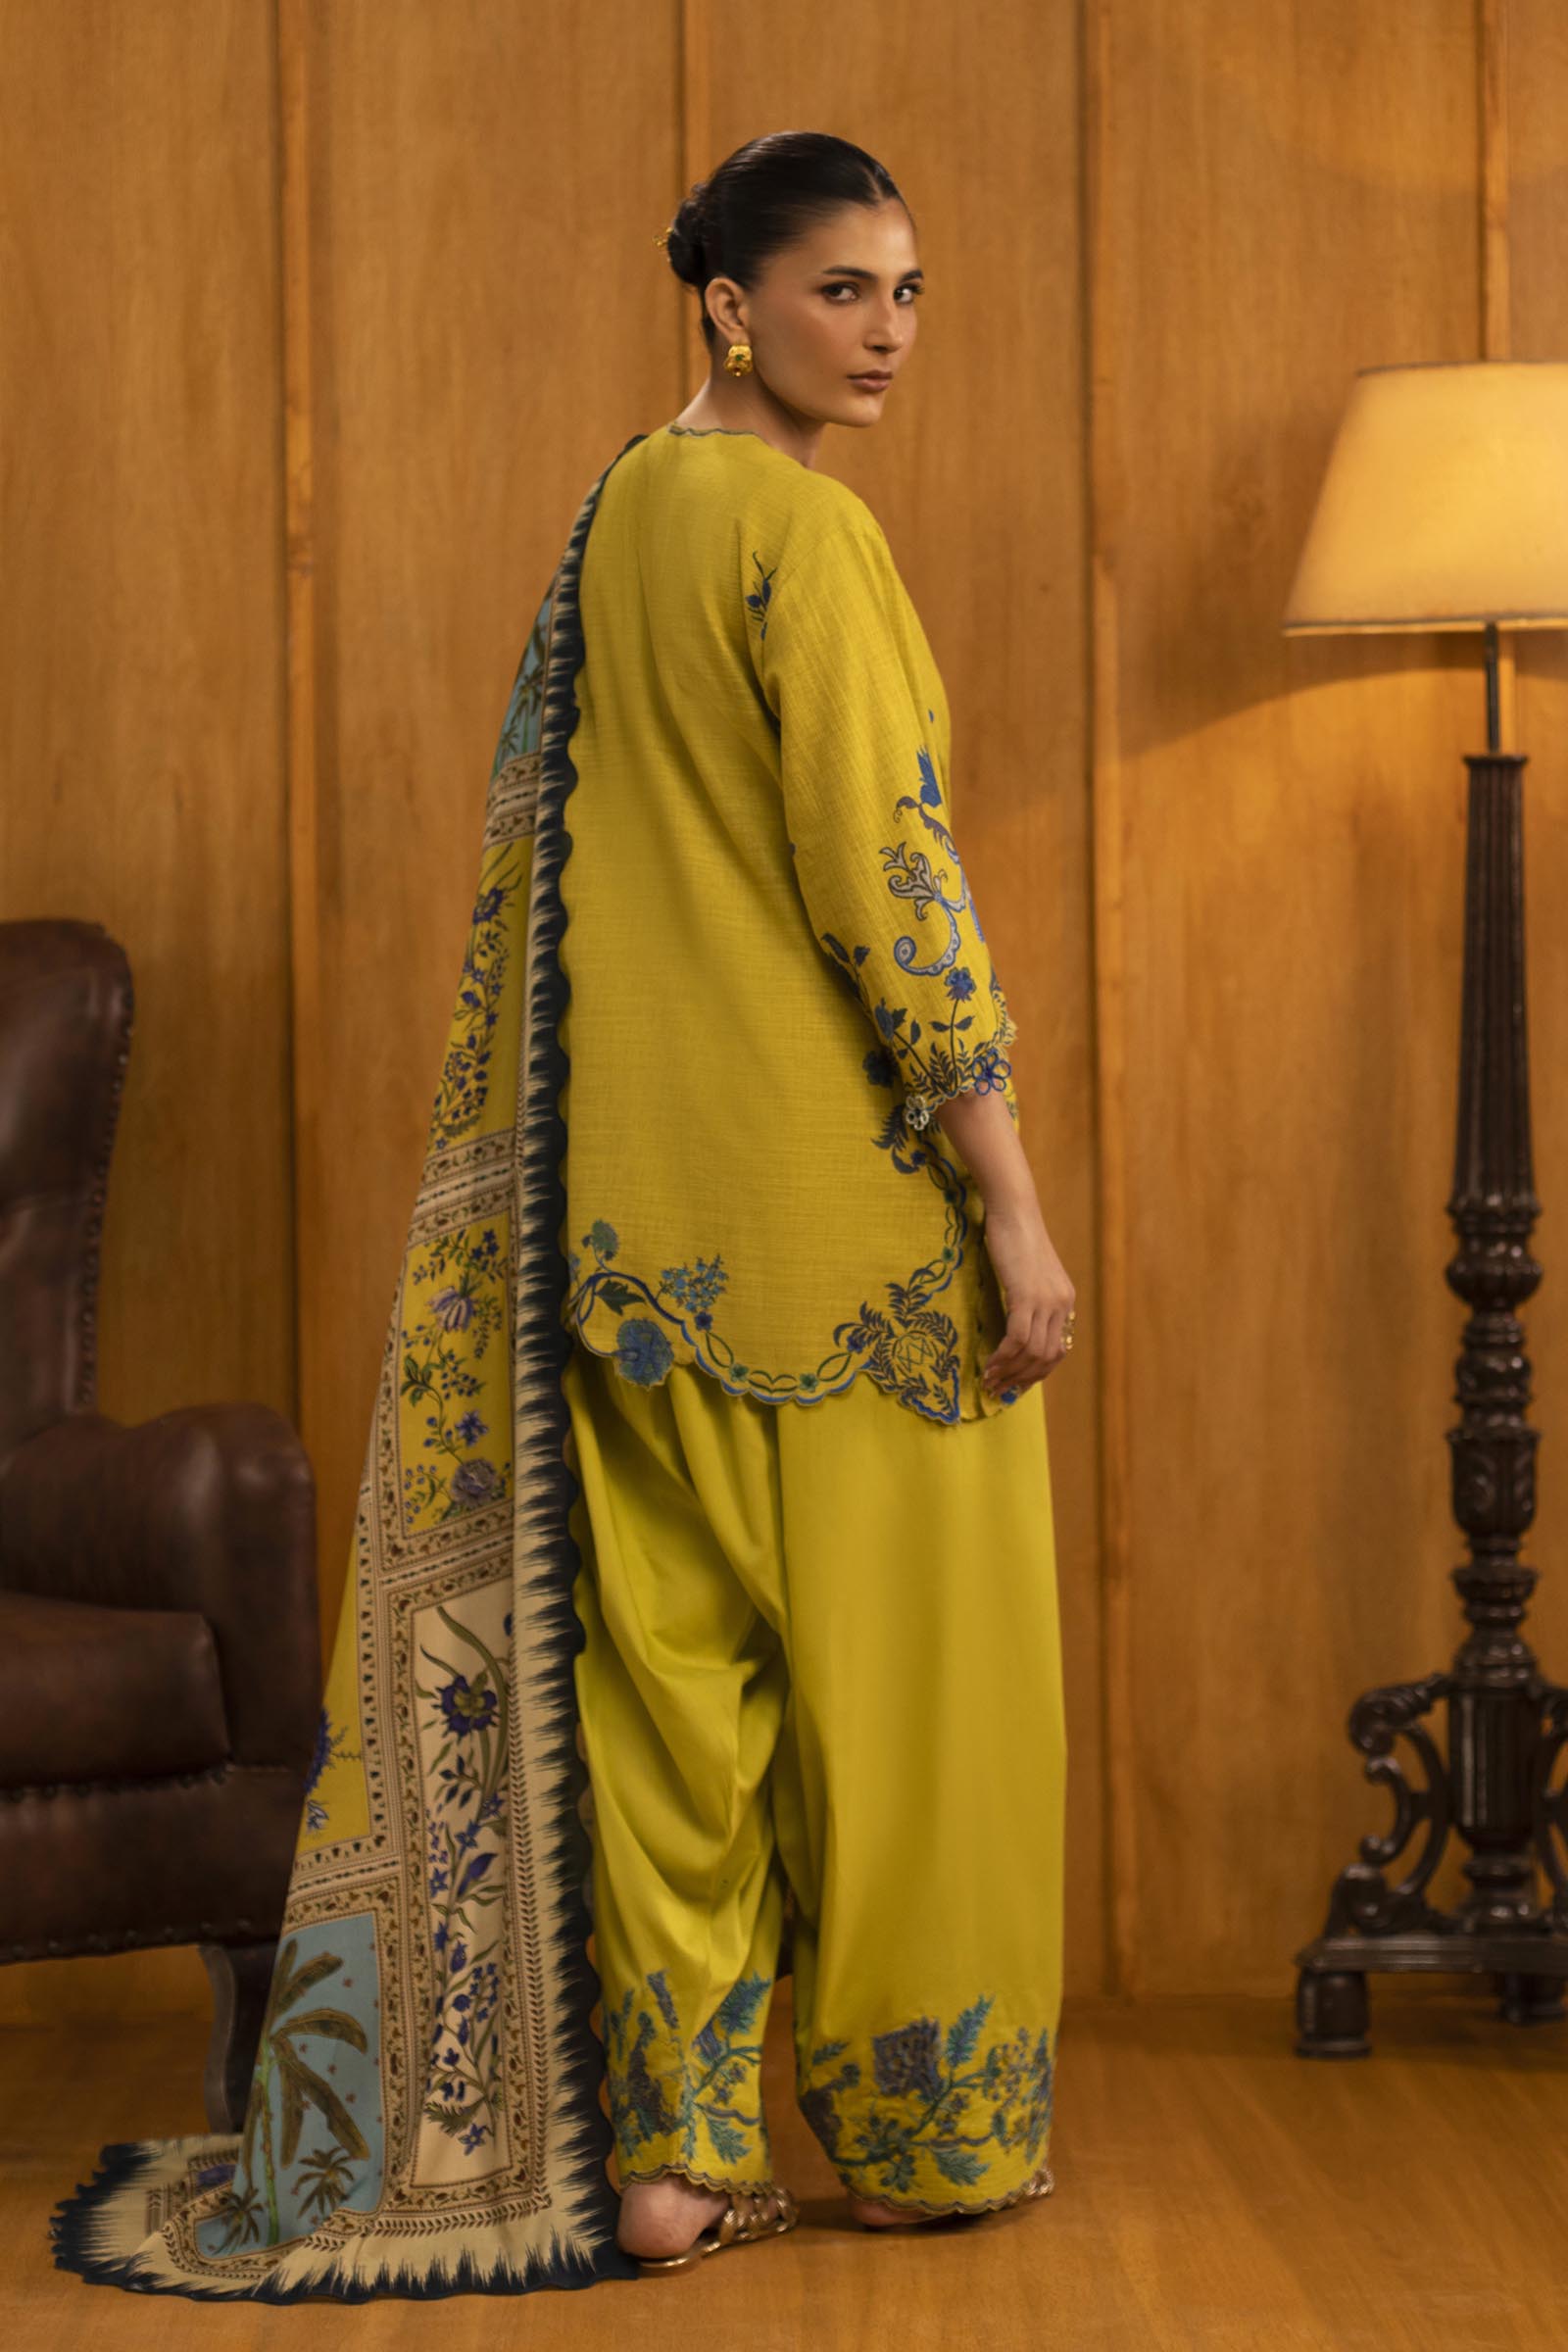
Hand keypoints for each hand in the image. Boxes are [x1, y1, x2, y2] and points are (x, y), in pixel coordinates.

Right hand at [980, 1199, 1075, 1393]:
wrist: (1014, 1212)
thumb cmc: (1015, 1238)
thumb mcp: (1029, 1274)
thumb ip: (1030, 1300)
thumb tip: (1015, 1329)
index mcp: (1066, 1301)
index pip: (1058, 1350)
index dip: (1037, 1372)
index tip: (1016, 1384)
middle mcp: (1062, 1304)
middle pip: (1047, 1357)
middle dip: (1022, 1379)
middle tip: (999, 1389)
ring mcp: (1047, 1301)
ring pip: (1033, 1352)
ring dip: (1010, 1372)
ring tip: (990, 1380)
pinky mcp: (1028, 1296)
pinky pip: (1017, 1339)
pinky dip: (1003, 1357)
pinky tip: (989, 1364)